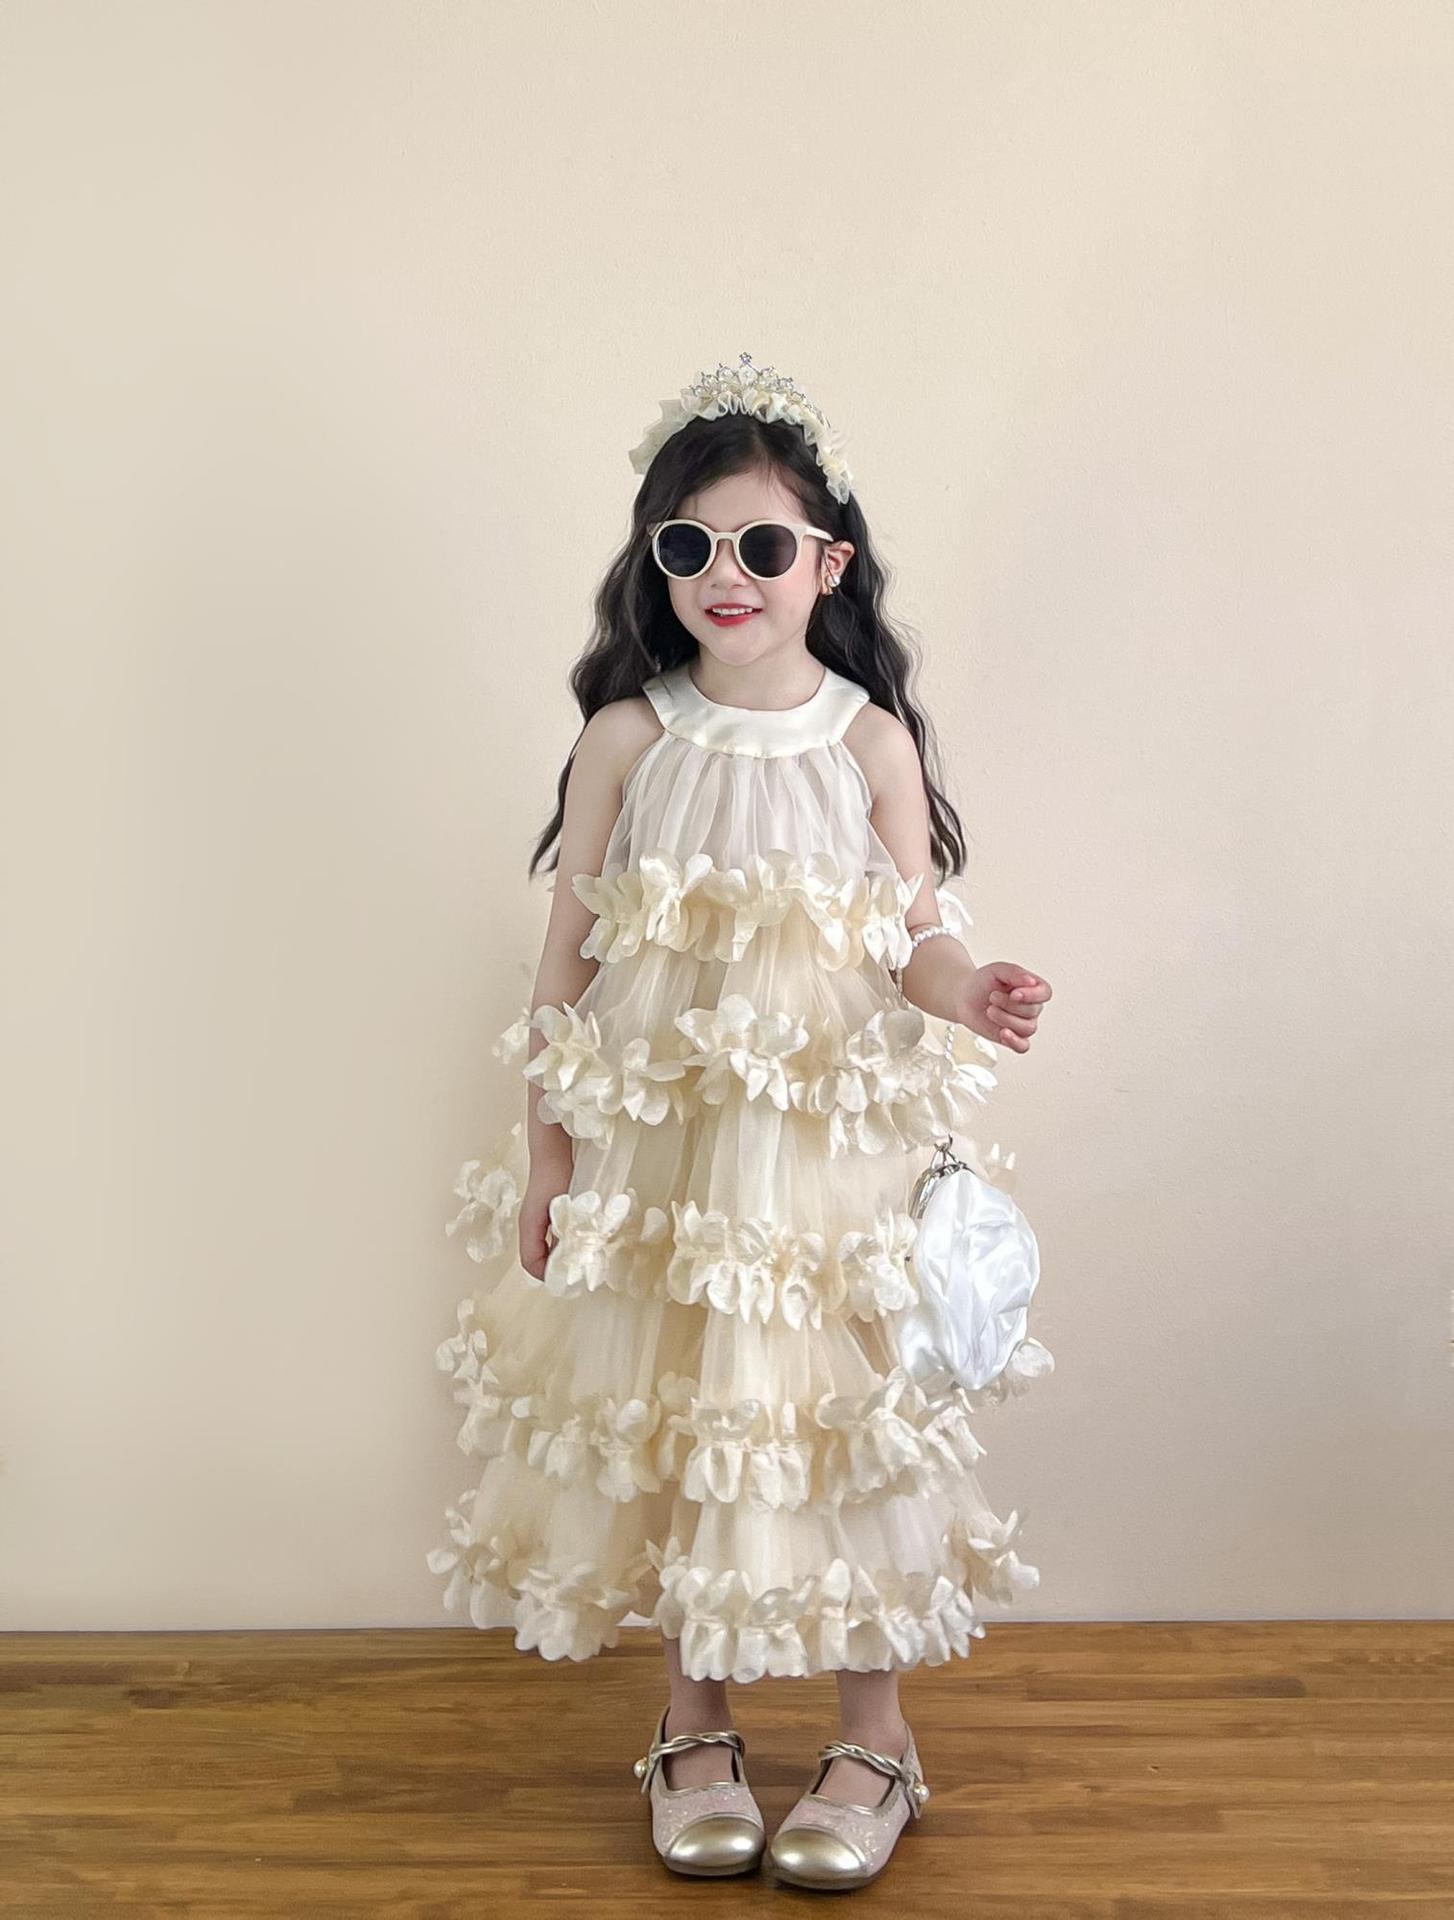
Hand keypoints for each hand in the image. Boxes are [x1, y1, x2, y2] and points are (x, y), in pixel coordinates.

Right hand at [518, 1156, 571, 1280]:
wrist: (552, 1151)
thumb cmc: (556, 1177)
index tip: (569, 1280)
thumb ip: (563, 1235)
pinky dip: (562, 1246)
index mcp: (528, 1227)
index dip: (547, 1275)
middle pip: (535, 1259)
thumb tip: (571, 1260)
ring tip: (580, 1260)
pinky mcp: (545, 1214)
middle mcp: (529, 1226)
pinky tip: (579, 1242)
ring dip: (559, 1258)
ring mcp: (535, 1220)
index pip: (530, 1263)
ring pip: (543, 1249)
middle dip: (554, 1270)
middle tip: (577, 1274)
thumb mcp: (562, 1209)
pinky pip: (550, 1238)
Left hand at [962, 963, 1052, 1053]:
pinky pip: (1023, 1046)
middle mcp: (1031, 1007)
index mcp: (1032, 988)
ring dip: (1005, 1019)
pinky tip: (1003, 1033)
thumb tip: (1031, 981)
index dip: (1032, 995)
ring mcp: (1023, 1024)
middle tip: (992, 997)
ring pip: (1027, 1028)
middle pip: (1033, 1011)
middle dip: (1008, 1004)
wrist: (964, 996)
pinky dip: (1014, 1041)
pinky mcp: (1012, 1038)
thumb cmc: (983, 982)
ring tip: (990, 1010)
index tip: (1014, 993)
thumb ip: (1015, 973)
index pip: (1045, 993)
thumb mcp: (997, 970)